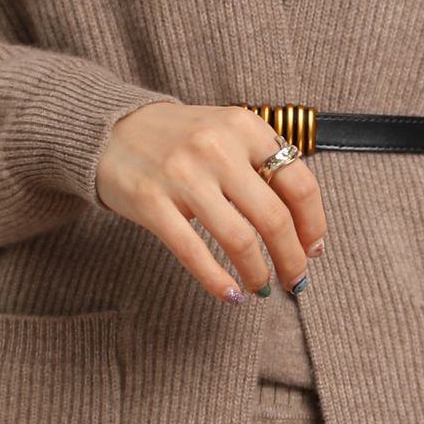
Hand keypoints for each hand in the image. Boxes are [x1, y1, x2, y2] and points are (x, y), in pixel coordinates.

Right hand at [94, 102, 326, 303]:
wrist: (110, 129)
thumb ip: (263, 165)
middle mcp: (217, 148)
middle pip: (274, 217)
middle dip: (291, 258)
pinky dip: (217, 281)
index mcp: (244, 128)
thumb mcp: (227, 132)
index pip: (299, 184)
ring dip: (258, 273)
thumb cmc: (180, 139)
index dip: (312, 225)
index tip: (313, 249)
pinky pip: (193, 252)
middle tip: (294, 279)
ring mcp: (183, 176)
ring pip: (239, 239)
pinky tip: (230, 295)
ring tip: (262, 286)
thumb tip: (302, 228)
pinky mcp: (151, 202)